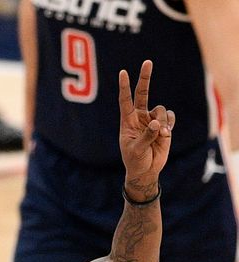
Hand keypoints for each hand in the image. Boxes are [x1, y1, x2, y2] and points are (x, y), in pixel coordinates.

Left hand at [118, 60, 175, 199]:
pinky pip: (170, 118)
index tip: (122, 72)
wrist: (146, 170)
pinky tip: (166, 134)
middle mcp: (139, 117)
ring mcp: (152, 120)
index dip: (124, 86)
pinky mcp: (164, 126)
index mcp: (127, 121)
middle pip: (143, 93)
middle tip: (148, 61)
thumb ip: (146, 136)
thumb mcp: (136, 150)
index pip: (125, 100)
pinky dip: (169, 124)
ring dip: (163, 121)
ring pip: (161, 110)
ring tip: (161, 135)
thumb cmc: (135, 160)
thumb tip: (156, 123)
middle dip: (145, 77)